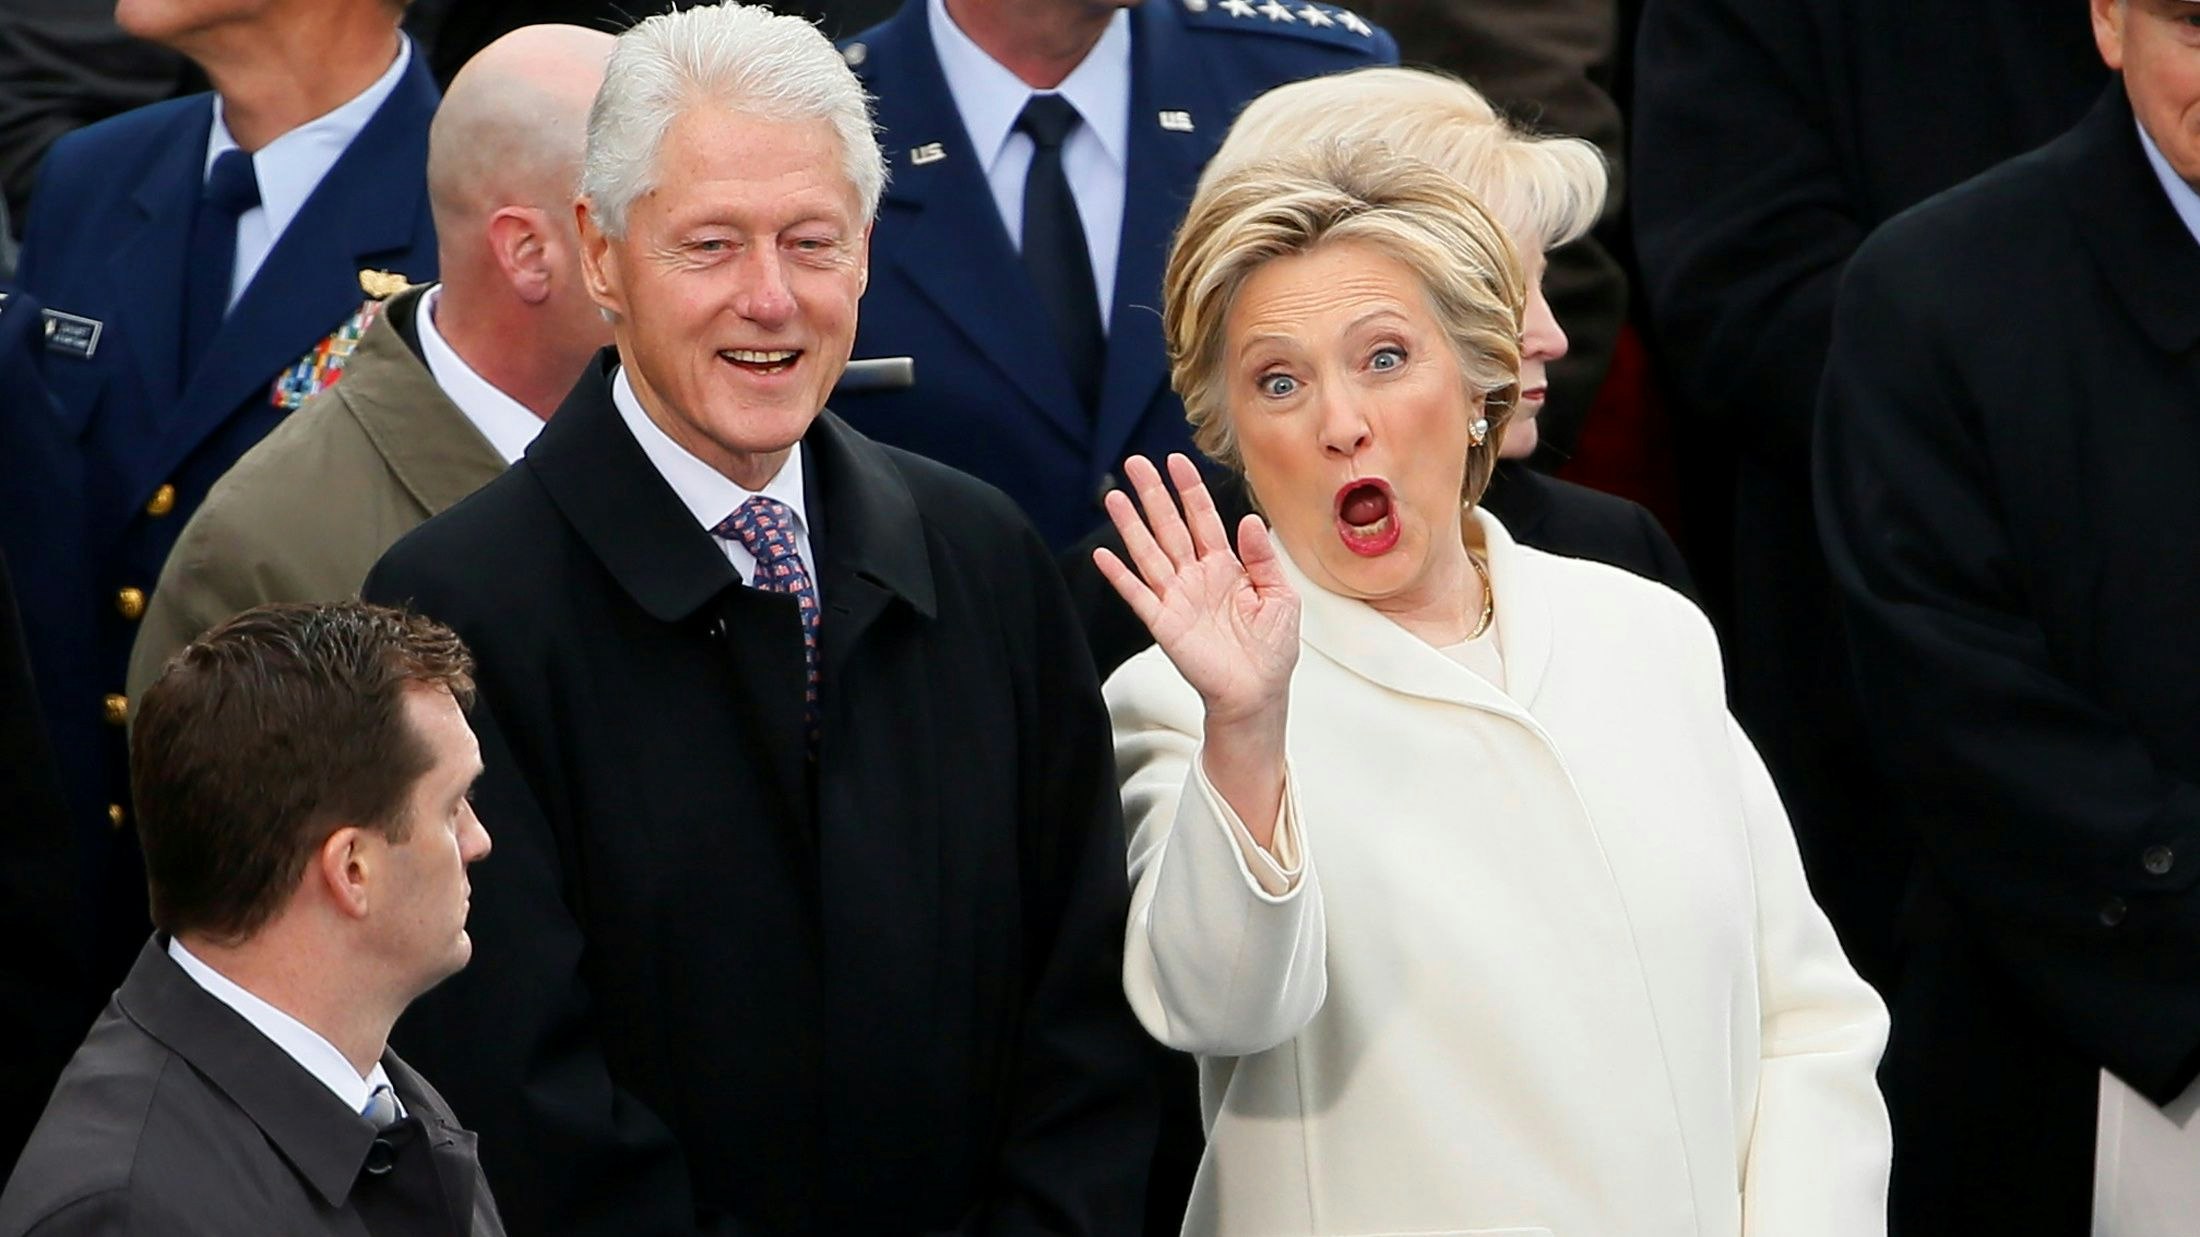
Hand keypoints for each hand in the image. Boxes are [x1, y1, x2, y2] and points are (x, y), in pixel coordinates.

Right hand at [1093, 454, 1298, 723]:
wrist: (1258, 693)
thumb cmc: (1272, 650)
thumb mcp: (1281, 597)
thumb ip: (1263, 559)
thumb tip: (1249, 521)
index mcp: (1225, 567)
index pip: (1203, 519)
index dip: (1190, 490)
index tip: (1177, 461)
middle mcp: (1196, 577)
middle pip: (1170, 527)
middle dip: (1153, 495)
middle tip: (1136, 463)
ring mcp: (1177, 599)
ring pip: (1149, 553)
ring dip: (1131, 526)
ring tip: (1114, 497)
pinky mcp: (1165, 624)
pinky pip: (1138, 596)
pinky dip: (1120, 576)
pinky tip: (1103, 555)